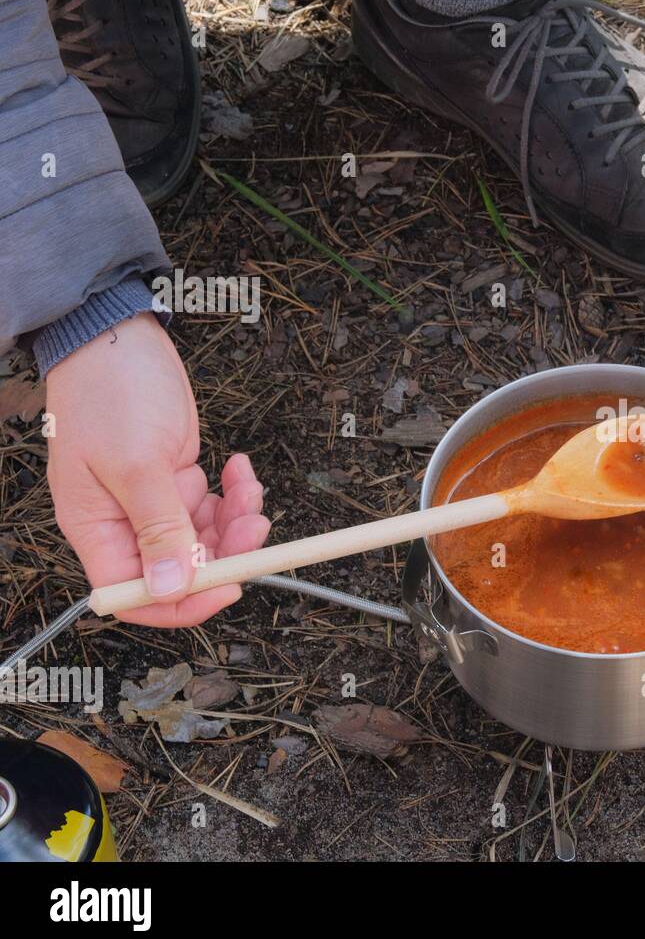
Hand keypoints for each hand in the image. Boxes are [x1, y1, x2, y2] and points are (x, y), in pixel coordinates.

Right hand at [46, 312, 270, 626]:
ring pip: (207, 540)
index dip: (184, 602)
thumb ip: (157, 527)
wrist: (118, 336)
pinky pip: (214, 509)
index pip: (137, 595)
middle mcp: (124, 523)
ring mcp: (153, 503)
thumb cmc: (109, 391)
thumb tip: (168, 587)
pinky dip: (235, 496)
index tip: (230, 587)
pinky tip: (239, 468)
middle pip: (182, 570)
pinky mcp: (176, 480)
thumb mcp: (135, 463)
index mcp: (97, 530)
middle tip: (254, 526)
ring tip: (249, 490)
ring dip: (238, 523)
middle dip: (226, 554)